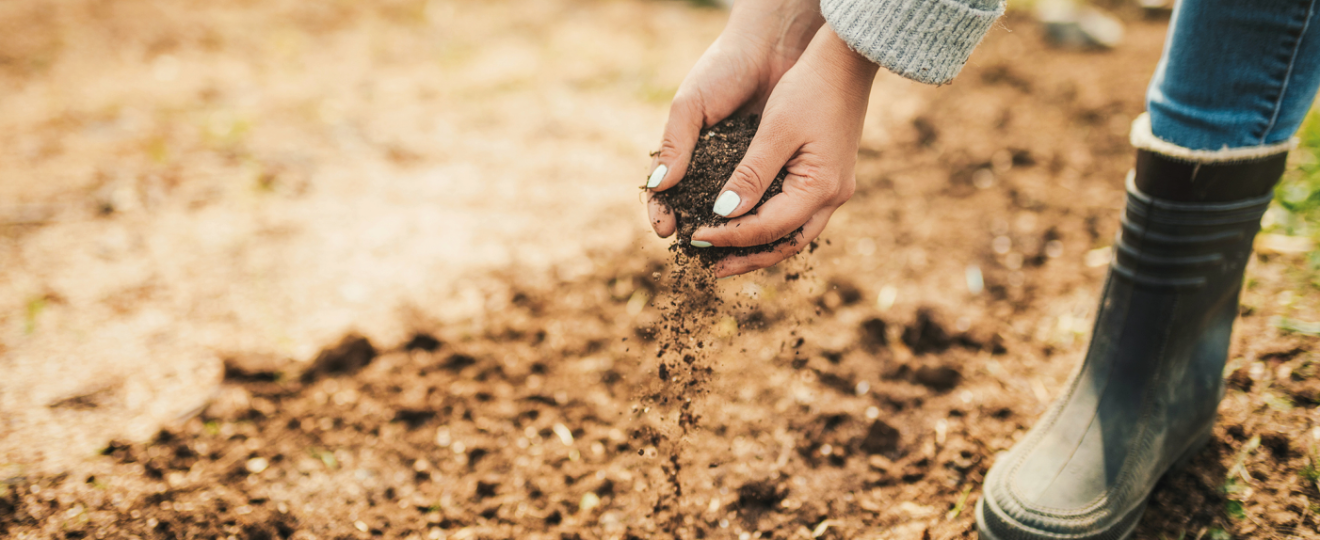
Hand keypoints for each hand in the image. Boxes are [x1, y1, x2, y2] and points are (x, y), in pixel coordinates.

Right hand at [646, 0, 823, 237]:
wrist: (772, 45)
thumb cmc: (723, 69)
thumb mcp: (692, 105)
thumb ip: (676, 144)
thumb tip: (658, 186)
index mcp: (686, 151)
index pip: (667, 191)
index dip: (664, 212)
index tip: (666, 230)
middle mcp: (712, 163)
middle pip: (698, 208)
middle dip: (695, 231)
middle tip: (696, 249)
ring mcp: (743, 167)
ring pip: (732, 210)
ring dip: (728, 232)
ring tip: (725, 251)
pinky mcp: (773, 167)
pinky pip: (764, 198)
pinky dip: (759, 217)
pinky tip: (758, 232)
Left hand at [691, 26, 876, 277]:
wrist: (846, 62)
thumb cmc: (809, 89)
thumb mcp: (775, 131)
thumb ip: (750, 175)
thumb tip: (723, 214)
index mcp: (821, 188)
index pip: (767, 228)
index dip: (729, 236)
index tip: (695, 237)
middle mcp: (833, 196)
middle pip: (785, 243)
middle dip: (747, 258)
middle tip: (712, 268)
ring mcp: (834, 189)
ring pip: (794, 234)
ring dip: (760, 247)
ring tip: (726, 257)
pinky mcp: (827, 178)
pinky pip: (797, 216)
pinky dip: (772, 227)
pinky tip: (749, 227)